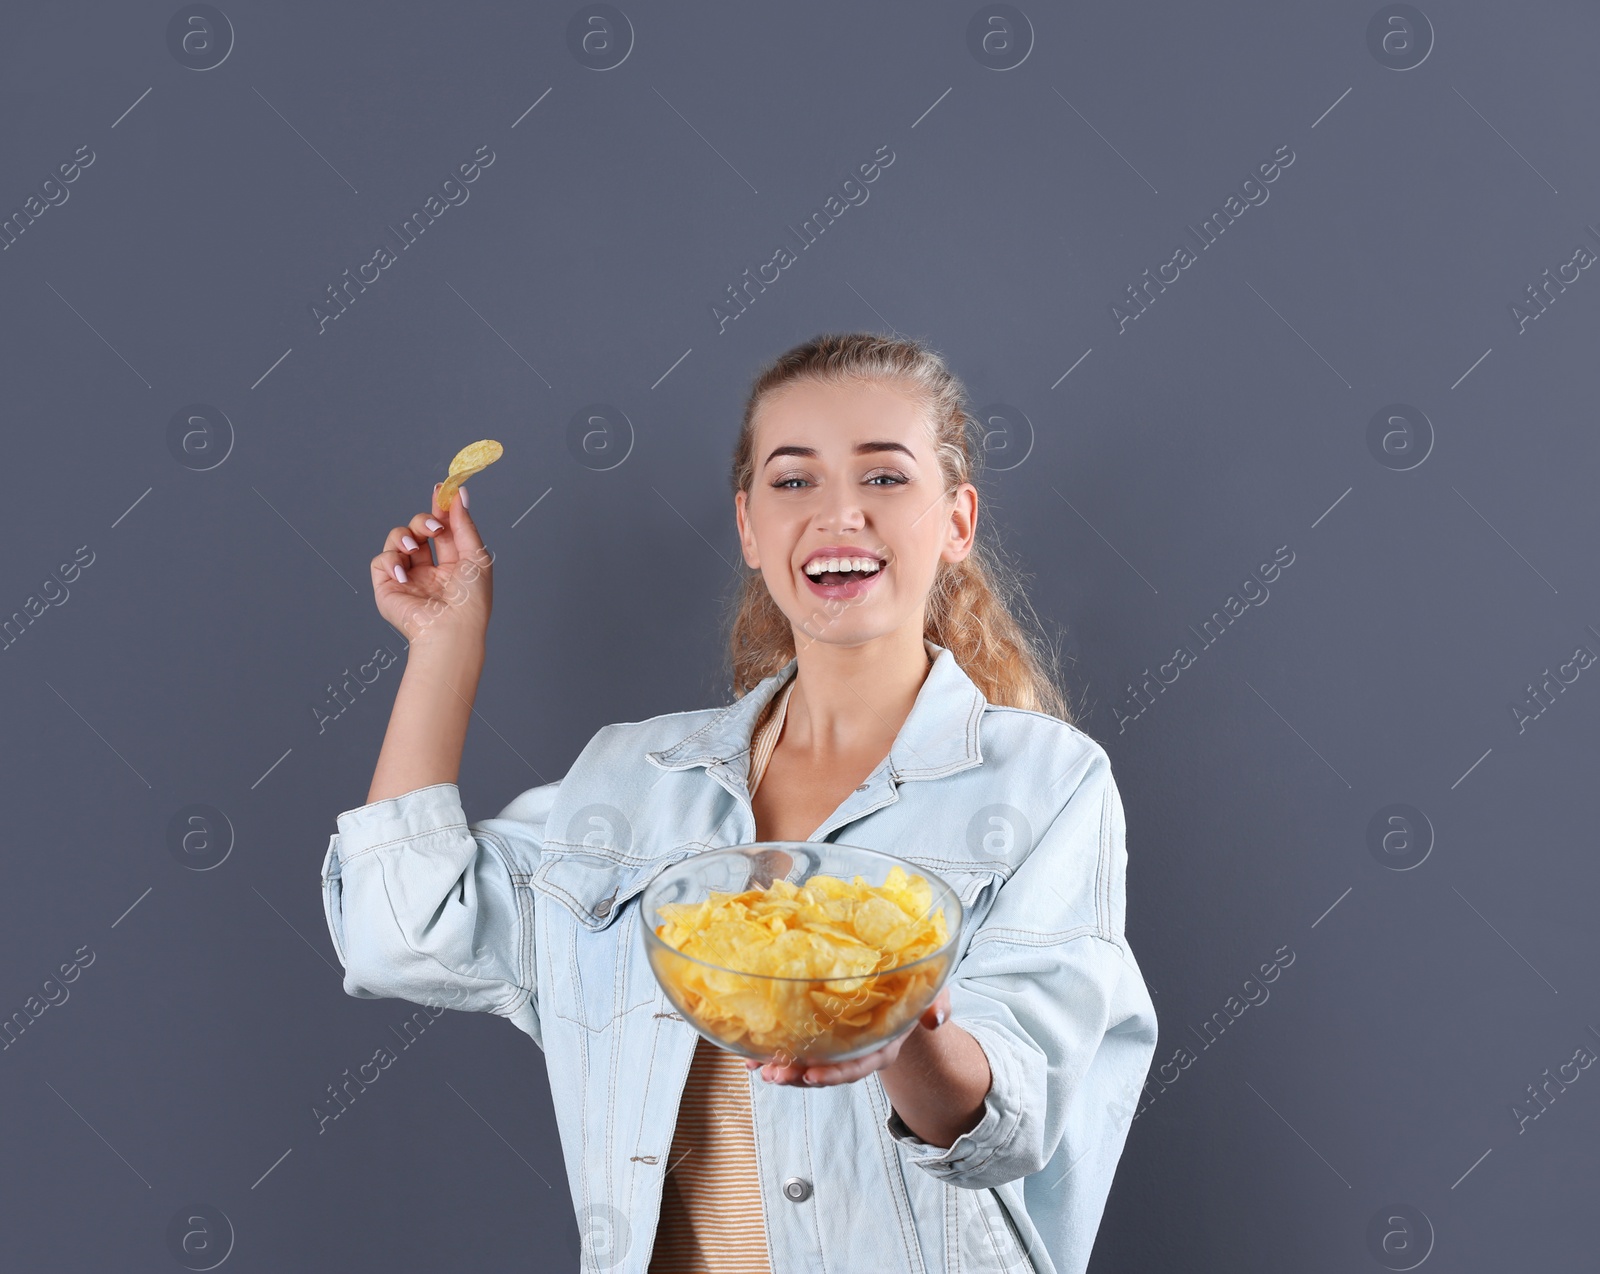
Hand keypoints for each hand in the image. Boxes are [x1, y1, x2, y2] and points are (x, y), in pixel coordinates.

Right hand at [371, 482, 492, 647]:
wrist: (451, 628)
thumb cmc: (470, 600)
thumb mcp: (476, 555)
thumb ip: (464, 524)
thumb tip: (459, 494)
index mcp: (452, 567)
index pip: (442, 531)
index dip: (439, 510)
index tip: (441, 490)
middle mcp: (428, 572)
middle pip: (418, 530)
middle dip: (423, 521)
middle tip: (433, 526)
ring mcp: (407, 579)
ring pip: (397, 540)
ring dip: (405, 536)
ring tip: (415, 547)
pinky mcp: (387, 588)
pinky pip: (381, 561)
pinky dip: (390, 561)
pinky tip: (404, 573)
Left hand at [743, 987, 950, 1086]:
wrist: (901, 988)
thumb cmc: (915, 989)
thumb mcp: (933, 990)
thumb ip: (938, 1001)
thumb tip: (936, 1017)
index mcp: (882, 1045)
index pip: (858, 1065)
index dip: (836, 1073)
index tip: (812, 1075)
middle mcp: (857, 1051)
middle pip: (827, 1071)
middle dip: (799, 1077)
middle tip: (773, 1076)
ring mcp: (838, 1046)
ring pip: (807, 1064)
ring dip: (782, 1069)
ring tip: (757, 1069)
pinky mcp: (821, 1036)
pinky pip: (797, 1048)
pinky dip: (774, 1052)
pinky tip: (751, 1053)